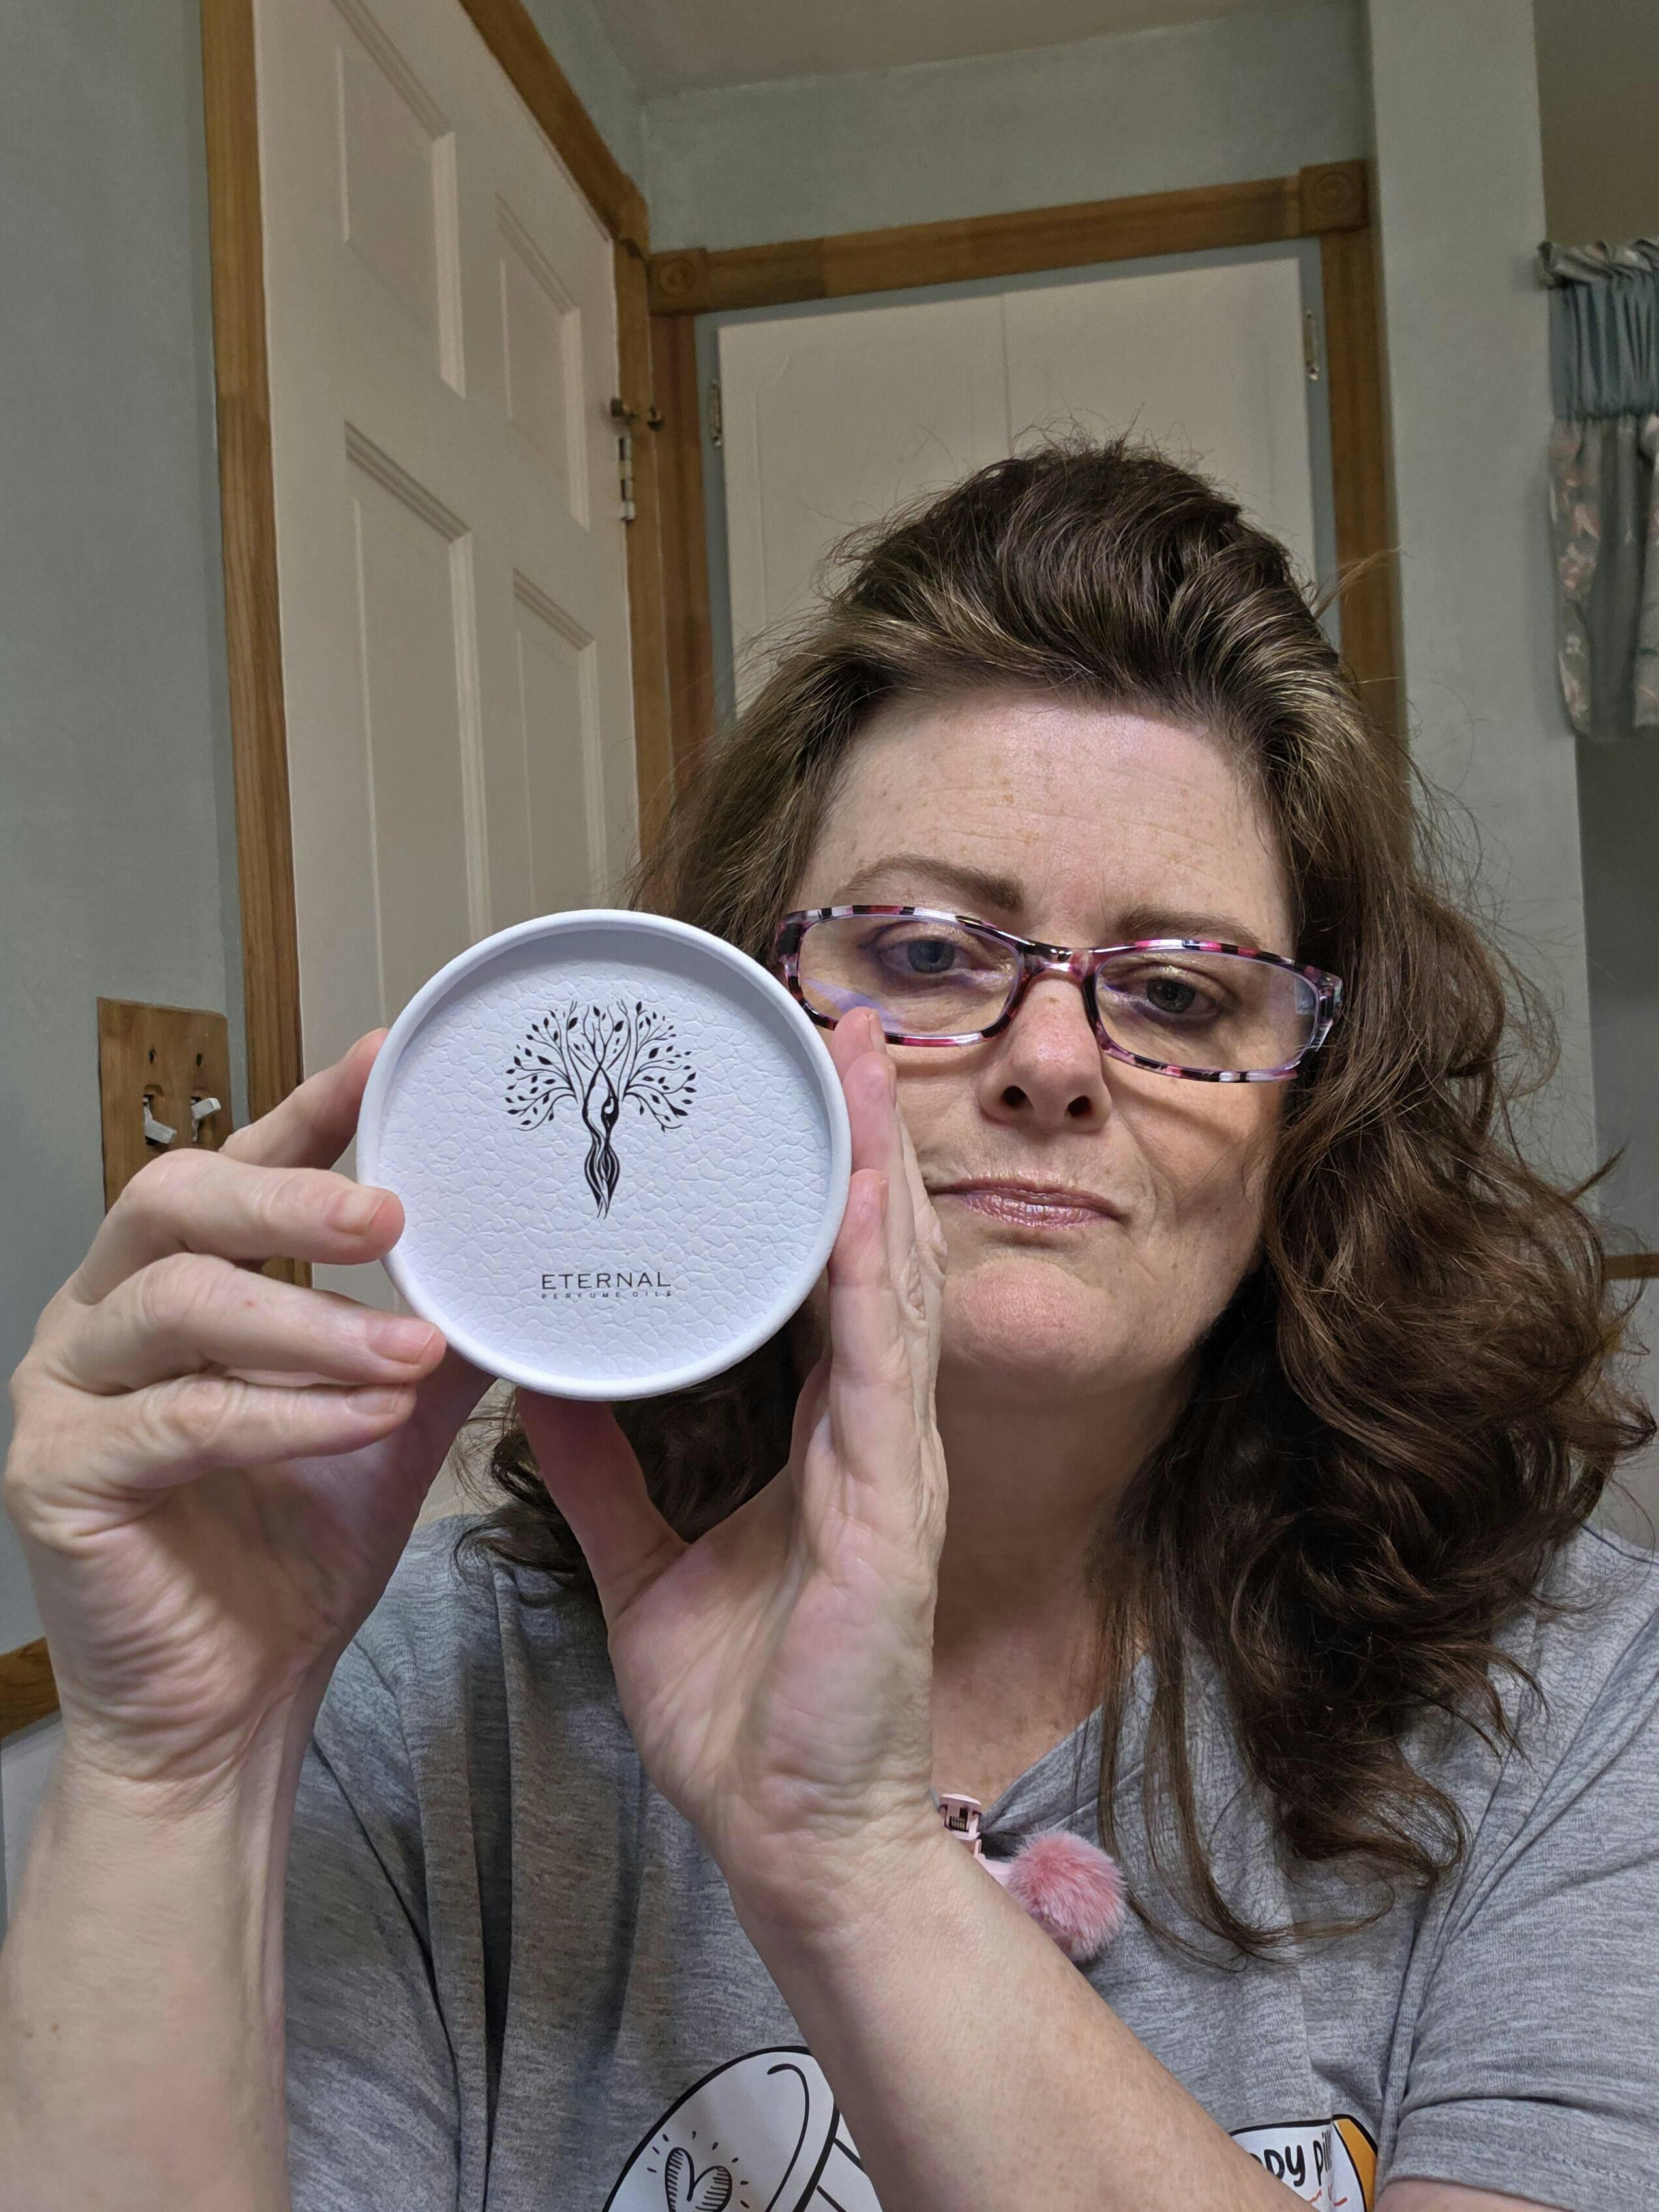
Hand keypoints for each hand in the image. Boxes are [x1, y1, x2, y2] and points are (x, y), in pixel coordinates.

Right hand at [3, 1035, 485, 1794]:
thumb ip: (429, 1333)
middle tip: (393, 1214)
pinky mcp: (56, 1476)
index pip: (237, 1168)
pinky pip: (178, 1419)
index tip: (385, 1062)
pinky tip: (365, 1421)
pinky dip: (283, 1415)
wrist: (236, 1704)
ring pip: (176, 1305)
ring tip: (410, 1347)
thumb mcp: (385, 1418)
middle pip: (172, 1206)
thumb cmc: (295, 1554)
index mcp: (175, 1285)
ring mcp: (64, 1393)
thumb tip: (518, 1264)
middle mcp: (101, 1318)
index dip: (308, 1113)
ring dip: (308, 1323)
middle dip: (289, 1201)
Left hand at [520, 1006, 951, 1939]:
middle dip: (859, 1139)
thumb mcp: (647, 1566)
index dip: (823, 1182)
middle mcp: (869, 1431)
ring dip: (875, 1169)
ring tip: (852, 1062)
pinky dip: (867, 1275)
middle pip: (873, 1254)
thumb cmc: (745, 1714)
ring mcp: (889, 1463)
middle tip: (834, 1025)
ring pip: (891, 1284)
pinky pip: (878, 1368)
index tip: (793, 1090)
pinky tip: (859, 1196)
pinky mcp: (888, 1507)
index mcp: (823, 1440)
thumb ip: (606, 1474)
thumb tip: (544, 1391)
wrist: (788, 1836)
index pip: (828, 1280)